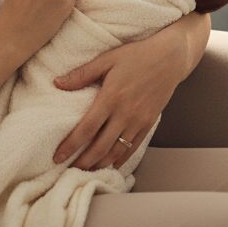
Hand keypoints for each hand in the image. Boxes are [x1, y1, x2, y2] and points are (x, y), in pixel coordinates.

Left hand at [51, 27, 186, 170]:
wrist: (170, 58)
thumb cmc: (137, 55)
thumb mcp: (107, 59)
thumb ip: (82, 73)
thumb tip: (57, 83)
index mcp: (111, 97)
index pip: (86, 128)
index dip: (71, 145)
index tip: (58, 156)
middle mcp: (125, 113)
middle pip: (100, 146)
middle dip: (83, 162)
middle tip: (69, 170)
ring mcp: (139, 121)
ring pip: (117, 151)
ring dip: (101, 164)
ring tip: (87, 170)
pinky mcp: (149, 123)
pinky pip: (133, 146)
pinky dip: (121, 159)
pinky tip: (111, 164)